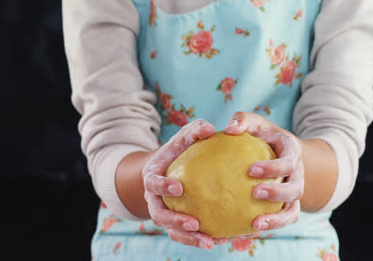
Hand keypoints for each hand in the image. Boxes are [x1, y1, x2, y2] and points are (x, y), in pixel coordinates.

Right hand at [142, 119, 227, 248]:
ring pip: (172, 231)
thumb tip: (210, 128)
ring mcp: (163, 213)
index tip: (179, 188)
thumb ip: (194, 130)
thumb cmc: (180, 150)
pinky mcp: (174, 224)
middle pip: (159, 215)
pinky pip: (185, 236)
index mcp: (152, 177)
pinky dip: (199, 240)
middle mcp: (154, 199)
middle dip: (175, 222)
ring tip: (209, 243)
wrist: (169, 168)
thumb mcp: (184, 137)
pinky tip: (220, 241)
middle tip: (194, 224)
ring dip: (189, 238)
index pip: (152, 183)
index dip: (162, 186)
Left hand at [225, 112, 303, 232]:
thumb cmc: (263, 136)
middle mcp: (297, 176)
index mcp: (293, 154)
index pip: (289, 162)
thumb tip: (228, 128)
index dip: (274, 168)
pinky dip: (267, 228)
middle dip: (277, 193)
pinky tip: (246, 232)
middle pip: (295, 189)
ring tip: (254, 226)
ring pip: (292, 212)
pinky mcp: (286, 207)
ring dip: (276, 220)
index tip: (251, 169)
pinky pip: (280, 221)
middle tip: (254, 192)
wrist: (282, 153)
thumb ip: (243, 120)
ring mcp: (293, 194)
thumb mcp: (256, 124)